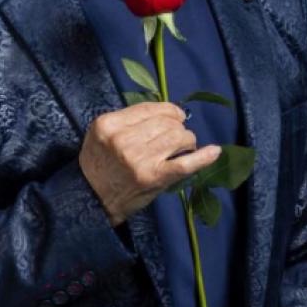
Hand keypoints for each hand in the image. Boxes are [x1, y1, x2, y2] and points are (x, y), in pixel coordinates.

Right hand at [78, 101, 220, 225]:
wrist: (92, 198)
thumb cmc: (99, 164)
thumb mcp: (101, 134)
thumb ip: (128, 120)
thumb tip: (167, 112)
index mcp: (109, 124)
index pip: (149, 108)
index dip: (169, 110)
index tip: (176, 115)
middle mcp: (124, 139)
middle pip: (166, 122)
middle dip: (177, 127)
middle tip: (176, 138)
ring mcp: (140, 159)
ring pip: (178, 137)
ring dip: (187, 140)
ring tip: (182, 148)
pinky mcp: (154, 177)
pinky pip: (185, 163)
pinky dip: (203, 157)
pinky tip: (214, 151)